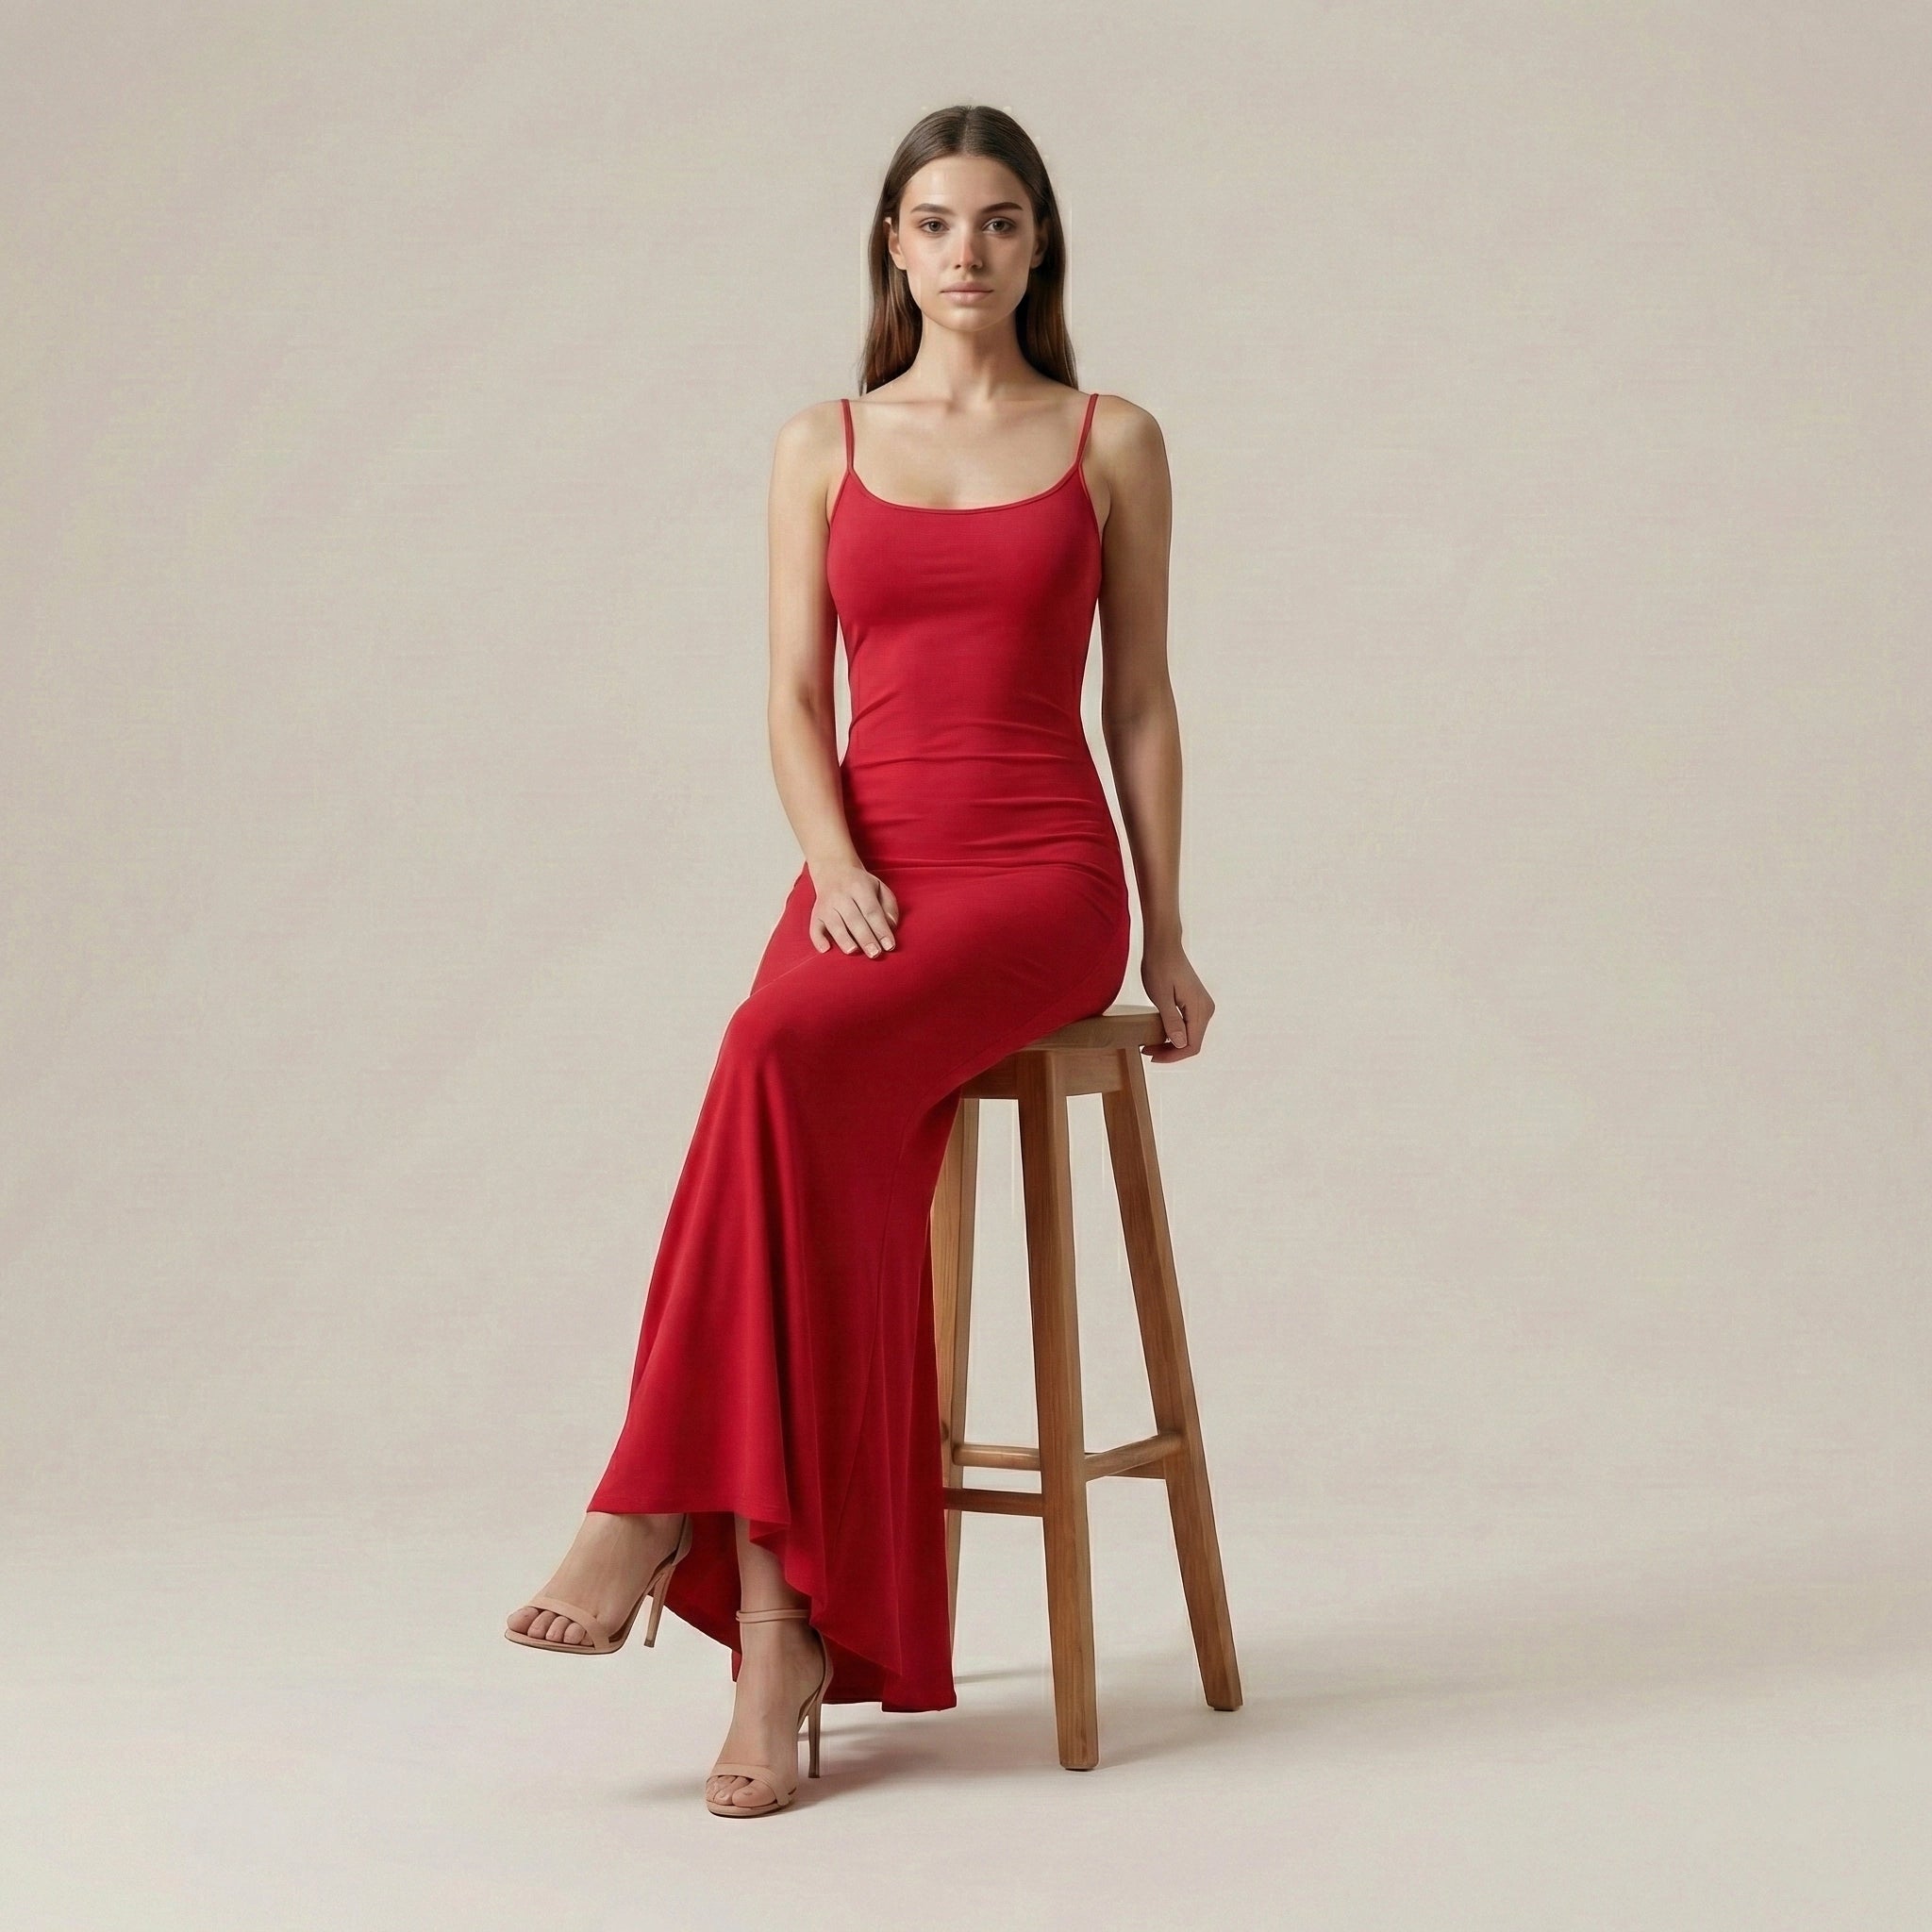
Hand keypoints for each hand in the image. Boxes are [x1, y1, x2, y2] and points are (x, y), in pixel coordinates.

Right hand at [807, 858, 899, 957]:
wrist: (834, 871)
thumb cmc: (862, 885)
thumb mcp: (880, 888)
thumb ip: (889, 906)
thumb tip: (891, 926)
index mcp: (860, 887)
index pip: (872, 911)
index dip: (881, 929)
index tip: (889, 946)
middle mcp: (841, 896)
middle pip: (854, 919)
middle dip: (865, 938)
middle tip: (875, 954)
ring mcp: (826, 905)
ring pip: (834, 924)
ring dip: (843, 939)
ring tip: (853, 951)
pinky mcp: (816, 914)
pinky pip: (814, 928)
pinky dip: (818, 939)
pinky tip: (825, 950)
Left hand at [1140, 939, 1213, 1061]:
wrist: (1164, 946)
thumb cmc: (1160, 966)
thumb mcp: (1161, 996)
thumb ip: (1171, 1021)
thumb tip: (1181, 1044)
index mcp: (1200, 1009)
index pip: (1191, 1046)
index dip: (1172, 1056)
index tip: (1151, 1056)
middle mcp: (1206, 1009)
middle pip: (1192, 1043)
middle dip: (1170, 1052)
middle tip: (1147, 1051)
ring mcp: (1203, 1006)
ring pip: (1190, 1036)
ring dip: (1172, 1044)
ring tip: (1150, 1044)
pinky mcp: (1196, 1003)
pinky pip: (1189, 1026)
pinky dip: (1175, 1033)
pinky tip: (1159, 1033)